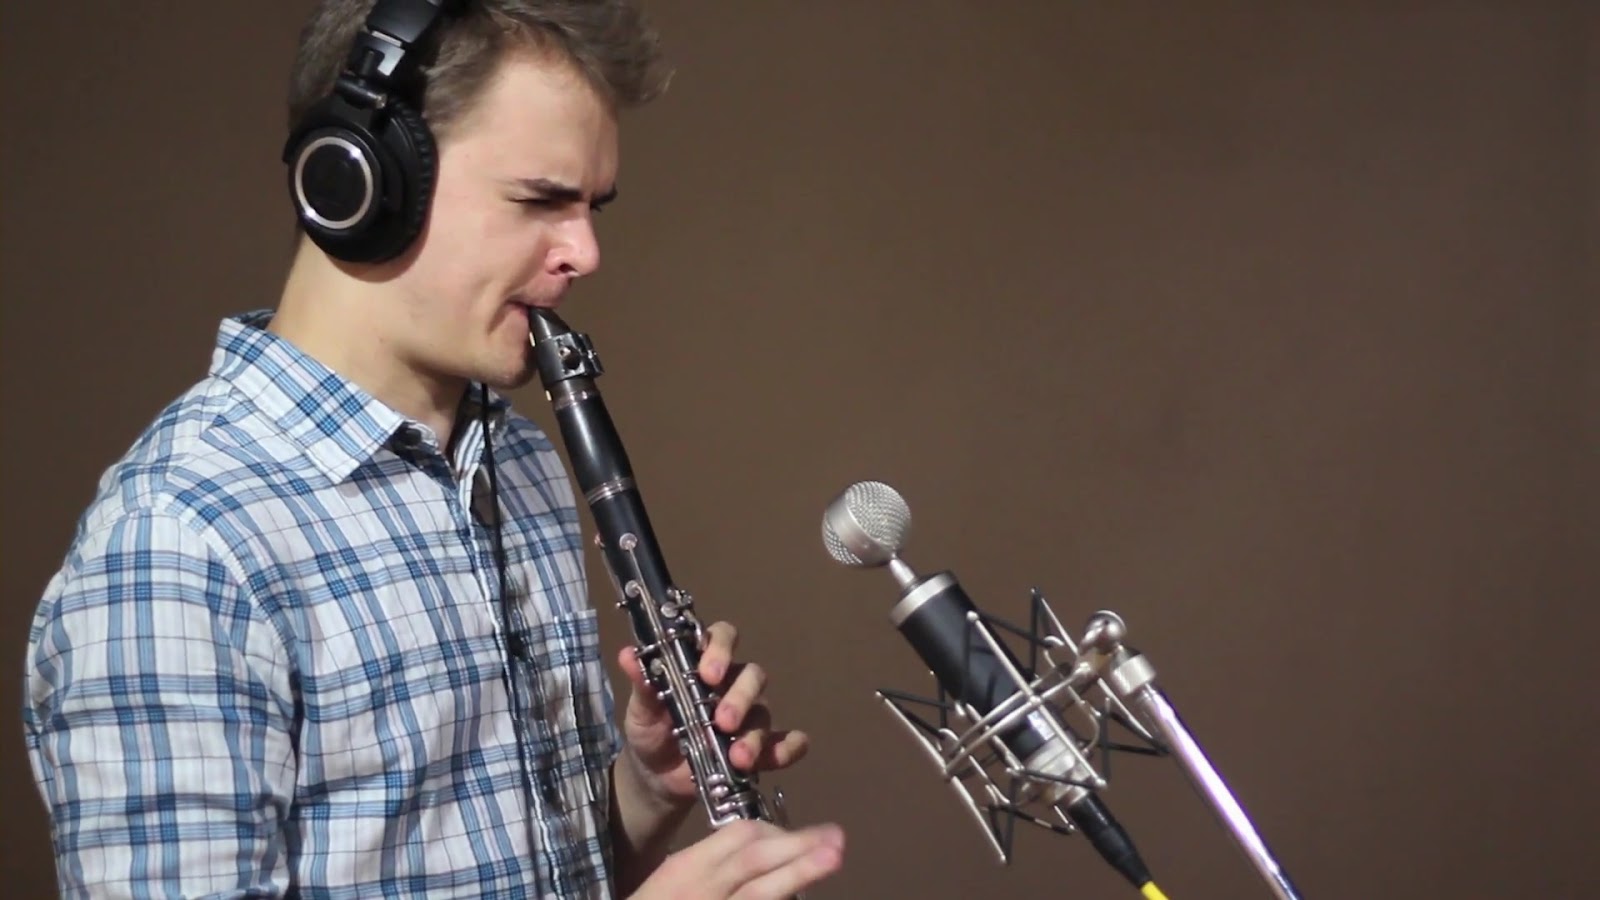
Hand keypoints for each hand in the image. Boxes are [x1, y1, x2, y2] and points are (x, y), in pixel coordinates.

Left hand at [617, 620, 808, 806]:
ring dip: (754, 735)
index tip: (707, 673)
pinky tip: (778, 757)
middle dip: (740, 697)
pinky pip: (786, 743)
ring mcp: (748, 717)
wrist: (654, 777)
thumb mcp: (640, 710)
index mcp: (704, 666)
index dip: (720, 649)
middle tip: (723, 721)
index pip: (723, 638)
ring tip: (738, 758)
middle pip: (752, 675)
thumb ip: (643, 684)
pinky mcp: (759, 749)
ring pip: (764, 712)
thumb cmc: (650, 731)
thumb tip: (628, 654)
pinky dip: (788, 748)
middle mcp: (732, 685)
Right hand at [629, 819, 844, 899]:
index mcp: (686, 868)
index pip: (738, 837)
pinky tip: (800, 899)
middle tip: (837, 839)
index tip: (800, 838)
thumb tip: (768, 850)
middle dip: (797, 848)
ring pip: (758, 895)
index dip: (776, 832)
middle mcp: (700, 891)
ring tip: (833, 858)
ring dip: (798, 874)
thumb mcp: (672, 881)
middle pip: (753, 862)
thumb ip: (714, 867)